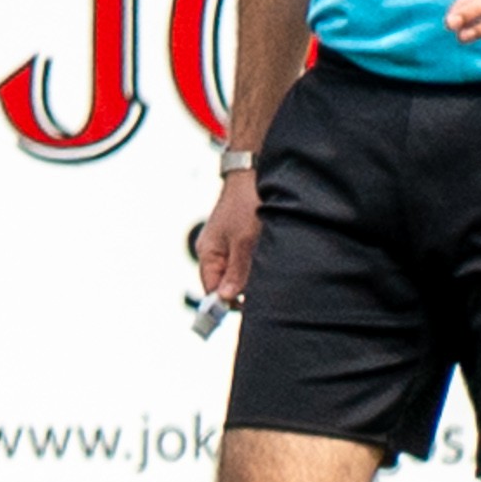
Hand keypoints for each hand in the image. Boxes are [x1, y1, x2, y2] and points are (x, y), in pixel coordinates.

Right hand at [192, 169, 261, 302]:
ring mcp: (228, 245)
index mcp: (208, 254)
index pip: (212, 290)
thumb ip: (237, 270)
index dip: (228, 302)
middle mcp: (215, 252)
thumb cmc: (246, 203)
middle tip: (265, 290)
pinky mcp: (242, 239)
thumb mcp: (245, 241)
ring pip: (240, 273)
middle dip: (244, 290)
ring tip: (270, 270)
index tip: (250, 308)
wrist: (254, 173)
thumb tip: (227, 297)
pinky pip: (247, 260)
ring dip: (253, 276)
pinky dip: (258, 264)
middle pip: (227, 284)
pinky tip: (271, 259)